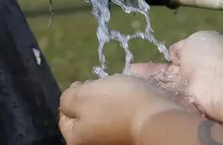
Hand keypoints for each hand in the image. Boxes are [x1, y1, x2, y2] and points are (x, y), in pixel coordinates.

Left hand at [58, 74, 184, 144]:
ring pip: (104, 113)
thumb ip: (67, 98)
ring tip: (121, 90)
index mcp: (76, 138)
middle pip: (85, 114)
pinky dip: (123, 106)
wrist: (158, 117)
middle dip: (93, 96)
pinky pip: (120, 117)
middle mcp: (93, 143)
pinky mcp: (129, 135)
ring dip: (110, 100)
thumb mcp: (83, 94)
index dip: (75, 94)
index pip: (64, 115)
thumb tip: (69, 100)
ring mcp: (112, 140)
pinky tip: (131, 99)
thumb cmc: (117, 104)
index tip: (88, 84)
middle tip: (106, 87)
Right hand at [131, 30, 222, 116]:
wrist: (222, 81)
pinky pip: (166, 100)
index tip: (136, 66)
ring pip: (163, 89)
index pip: (172, 61)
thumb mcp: (195, 40)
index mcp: (195, 56)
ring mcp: (187, 93)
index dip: (156, 64)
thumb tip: (173, 52)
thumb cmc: (210, 55)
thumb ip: (181, 47)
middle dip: (147, 76)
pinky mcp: (184, 106)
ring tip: (126, 84)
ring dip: (147, 86)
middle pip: (164, 77)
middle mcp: (191, 76)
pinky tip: (135, 94)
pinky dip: (152, 97)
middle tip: (128, 74)